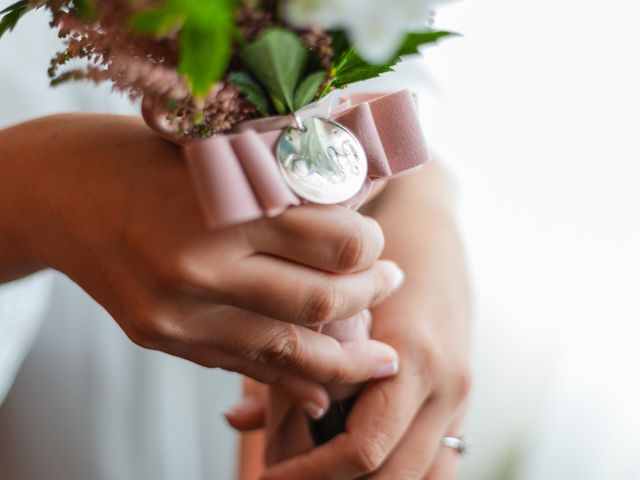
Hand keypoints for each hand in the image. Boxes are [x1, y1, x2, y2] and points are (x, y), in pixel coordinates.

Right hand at [0, 114, 404, 410]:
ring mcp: (178, 312)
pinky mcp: (163, 339)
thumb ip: (290, 193)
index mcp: (224, 204)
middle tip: (389, 281)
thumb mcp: (225, 155)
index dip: (371, 246)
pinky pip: (245, 366)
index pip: (338, 244)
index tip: (376, 244)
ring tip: (377, 355)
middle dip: (370, 295)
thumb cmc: (150, 157)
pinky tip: (324, 382)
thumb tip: (359, 230)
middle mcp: (200, 266)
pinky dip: (293, 377)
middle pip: (322, 302)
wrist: (62, 190)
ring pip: (290, 352)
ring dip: (345, 358)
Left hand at [227, 163, 471, 478]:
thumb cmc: (370, 249)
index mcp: (413, 354)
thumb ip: (294, 355)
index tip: (267, 477)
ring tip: (321, 479)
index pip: (363, 448)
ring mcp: (462, 392)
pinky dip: (401, 473)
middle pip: (394, 477)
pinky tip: (363, 473)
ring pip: (425, 477)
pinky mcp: (463, 396)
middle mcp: (447, 381)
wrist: (428, 217)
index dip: (309, 475)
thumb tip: (239, 421)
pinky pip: (441, 460)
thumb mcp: (329, 301)